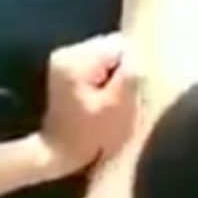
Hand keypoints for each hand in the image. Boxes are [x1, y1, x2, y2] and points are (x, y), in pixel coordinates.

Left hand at [41, 34, 136, 173]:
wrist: (57, 152)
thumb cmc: (88, 136)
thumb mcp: (116, 108)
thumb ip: (130, 77)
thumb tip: (140, 58)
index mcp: (77, 61)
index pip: (120, 46)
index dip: (131, 68)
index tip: (129, 91)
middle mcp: (67, 52)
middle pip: (111, 47)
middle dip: (121, 70)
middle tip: (120, 98)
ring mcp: (64, 59)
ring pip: (105, 56)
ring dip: (113, 75)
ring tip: (109, 100)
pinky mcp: (66, 68)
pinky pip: (96, 64)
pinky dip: (103, 78)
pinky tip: (101, 98)